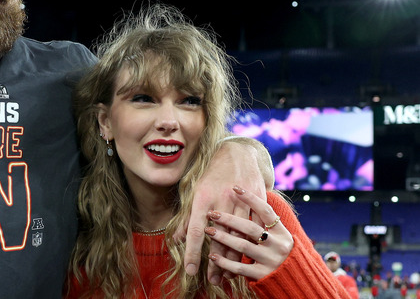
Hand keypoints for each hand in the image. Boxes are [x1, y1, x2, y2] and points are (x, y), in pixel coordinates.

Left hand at [174, 141, 268, 284]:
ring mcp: (241, 201)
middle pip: (219, 238)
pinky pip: (255, 227)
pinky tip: (248, 257)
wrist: (238, 153)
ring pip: (239, 235)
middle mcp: (221, 200)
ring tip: (228, 275)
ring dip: (234, 257)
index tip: (191, 271)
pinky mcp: (257, 200)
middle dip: (216, 262)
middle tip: (212, 280)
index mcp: (203, 198)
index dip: (193, 252)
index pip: (196, 231)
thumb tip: (177, 239)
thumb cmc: (212, 175)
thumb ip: (188, 217)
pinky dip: (252, 243)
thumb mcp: (195, 192)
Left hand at [205, 186, 292, 279]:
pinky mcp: (263, 275)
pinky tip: (212, 256)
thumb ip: (264, 224)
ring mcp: (271, 260)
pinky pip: (240, 268)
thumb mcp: (278, 237)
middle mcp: (278, 245)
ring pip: (243, 246)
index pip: (266, 211)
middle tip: (212, 213)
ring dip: (223, 238)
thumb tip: (244, 203)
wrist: (297, 280)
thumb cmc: (279, 253)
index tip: (235, 187)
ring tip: (208, 231)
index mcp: (282, 232)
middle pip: (250, 228)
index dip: (251, 198)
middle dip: (229, 219)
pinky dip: (225, 262)